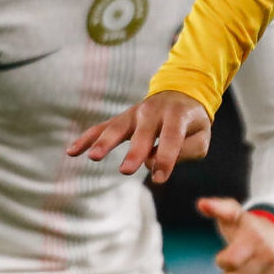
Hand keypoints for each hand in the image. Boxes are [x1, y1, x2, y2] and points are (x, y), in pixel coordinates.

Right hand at [67, 90, 213, 183]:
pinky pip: (101, 128)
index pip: (172, 138)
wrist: (180, 94)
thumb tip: (154, 162)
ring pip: (117, 128)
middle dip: (134, 153)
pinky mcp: (121, 119)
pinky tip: (71, 151)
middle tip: (126, 171)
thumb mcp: (201, 136)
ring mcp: (134, 114)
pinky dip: (86, 138)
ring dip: (105, 143)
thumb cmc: (192, 123)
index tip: (159, 179)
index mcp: (177, 115)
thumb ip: (186, 151)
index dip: (166, 158)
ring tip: (93, 157)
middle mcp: (153, 112)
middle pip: (143, 134)